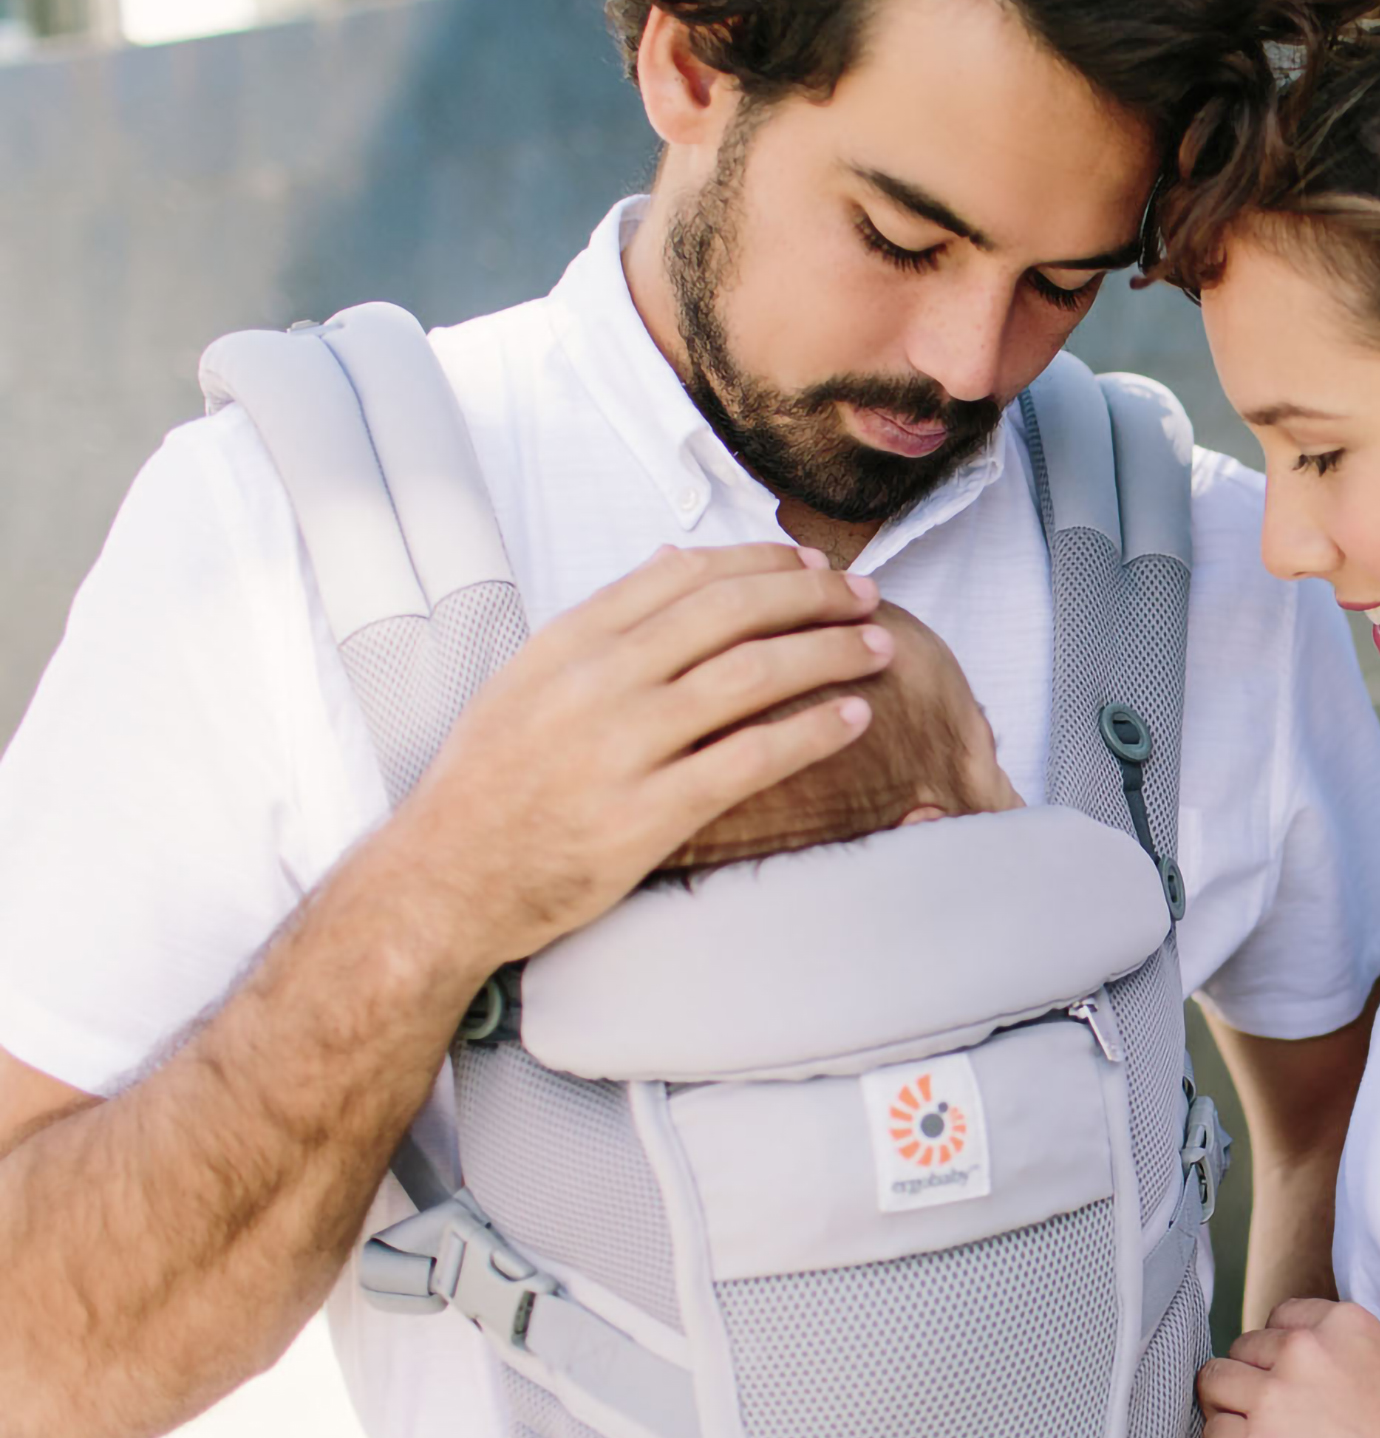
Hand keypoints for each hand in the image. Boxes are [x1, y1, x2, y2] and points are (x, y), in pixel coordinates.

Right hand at [370, 543, 888, 969]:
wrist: (443, 882)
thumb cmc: (490, 785)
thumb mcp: (527, 682)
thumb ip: (603, 623)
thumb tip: (674, 556)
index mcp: (568, 643)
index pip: (684, 574)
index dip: (761, 561)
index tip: (811, 562)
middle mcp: (596, 683)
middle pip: (730, 612)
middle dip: (811, 595)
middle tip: (866, 595)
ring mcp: (620, 748)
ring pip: (750, 675)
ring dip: (827, 653)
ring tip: (877, 647)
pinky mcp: (645, 815)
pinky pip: (749, 760)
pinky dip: (811, 732)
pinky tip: (854, 717)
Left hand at [1197, 1300, 1379, 1437]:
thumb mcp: (1378, 1366)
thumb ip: (1330, 1357)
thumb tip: (1277, 1374)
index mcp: (1342, 1322)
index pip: (1280, 1319)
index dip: (1282, 1355)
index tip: (1297, 1385)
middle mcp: (1304, 1348)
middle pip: (1242, 1349)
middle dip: (1253, 1380)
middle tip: (1279, 1420)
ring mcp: (1275, 1394)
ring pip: (1214, 1383)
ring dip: (1230, 1409)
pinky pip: (1212, 1434)